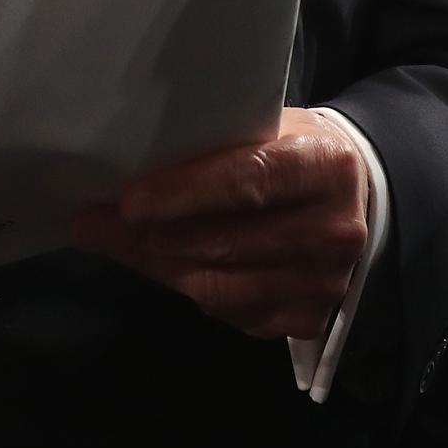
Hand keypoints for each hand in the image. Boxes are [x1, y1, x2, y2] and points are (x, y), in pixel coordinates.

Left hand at [71, 107, 369, 337]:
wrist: (358, 198)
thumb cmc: (297, 151)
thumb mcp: (271, 128)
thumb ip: (220, 147)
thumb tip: (131, 168)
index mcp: (325, 166)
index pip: (247, 181)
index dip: (184, 194)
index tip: (128, 201)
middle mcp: (333, 231)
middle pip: (225, 242)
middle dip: (147, 235)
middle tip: (90, 224)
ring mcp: (324, 283)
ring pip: (220, 285)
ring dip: (155, 265)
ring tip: (110, 244)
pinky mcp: (308, 318)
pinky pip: (231, 311)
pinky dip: (188, 288)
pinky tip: (159, 265)